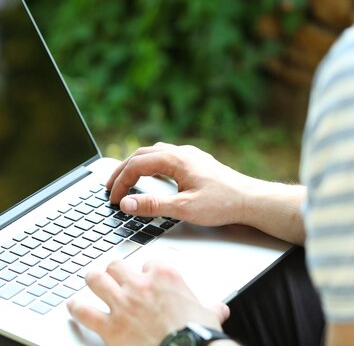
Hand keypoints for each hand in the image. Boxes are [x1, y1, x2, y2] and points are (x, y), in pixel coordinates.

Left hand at [67, 260, 229, 345]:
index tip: (146, 275)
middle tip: (113, 275)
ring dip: (92, 280)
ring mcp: (123, 304)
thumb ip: (210, 308)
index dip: (147, 269)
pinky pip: (85, 311)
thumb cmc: (198, 335)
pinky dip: (77, 308)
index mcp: (165, 277)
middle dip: (114, 270)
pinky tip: (73, 306)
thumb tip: (218, 309)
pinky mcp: (111, 326)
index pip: (149, 262)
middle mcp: (140, 285)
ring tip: (90, 280)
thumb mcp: (208, 315)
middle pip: (116, 266)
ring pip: (96, 280)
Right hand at [107, 142, 255, 226]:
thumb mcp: (184, 209)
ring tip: (125, 178)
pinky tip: (151, 175)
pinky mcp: (195, 162)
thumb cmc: (223, 204)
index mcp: (175, 160)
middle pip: (141, 155)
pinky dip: (149, 165)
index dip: (121, 182)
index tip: (114, 199)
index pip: (136, 166)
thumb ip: (152, 206)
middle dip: (122, 171)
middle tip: (110, 187)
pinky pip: (164, 157)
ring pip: (152, 153)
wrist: (252, 200)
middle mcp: (180, 153)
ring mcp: (188, 155)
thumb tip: (126, 203)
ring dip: (135, 165)